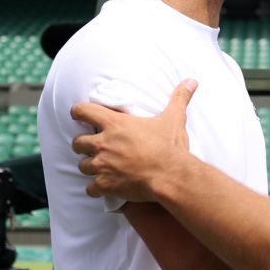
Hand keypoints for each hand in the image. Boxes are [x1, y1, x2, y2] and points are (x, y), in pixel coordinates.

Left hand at [71, 79, 197, 201]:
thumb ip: (179, 98)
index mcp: (115, 124)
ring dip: (90, 166)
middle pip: (77, 142)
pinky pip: (90, 188)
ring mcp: (102, 166)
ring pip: (82, 166)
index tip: (79, 114)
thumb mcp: (173, 119)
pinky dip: (96, 188)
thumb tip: (192, 81)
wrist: (171, 175)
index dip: (78, 111)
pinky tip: (105, 187)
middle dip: (83, 144)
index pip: (83, 111)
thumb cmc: (169, 146)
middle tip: (95, 146)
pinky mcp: (105, 185)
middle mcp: (103, 144)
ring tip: (101, 167)